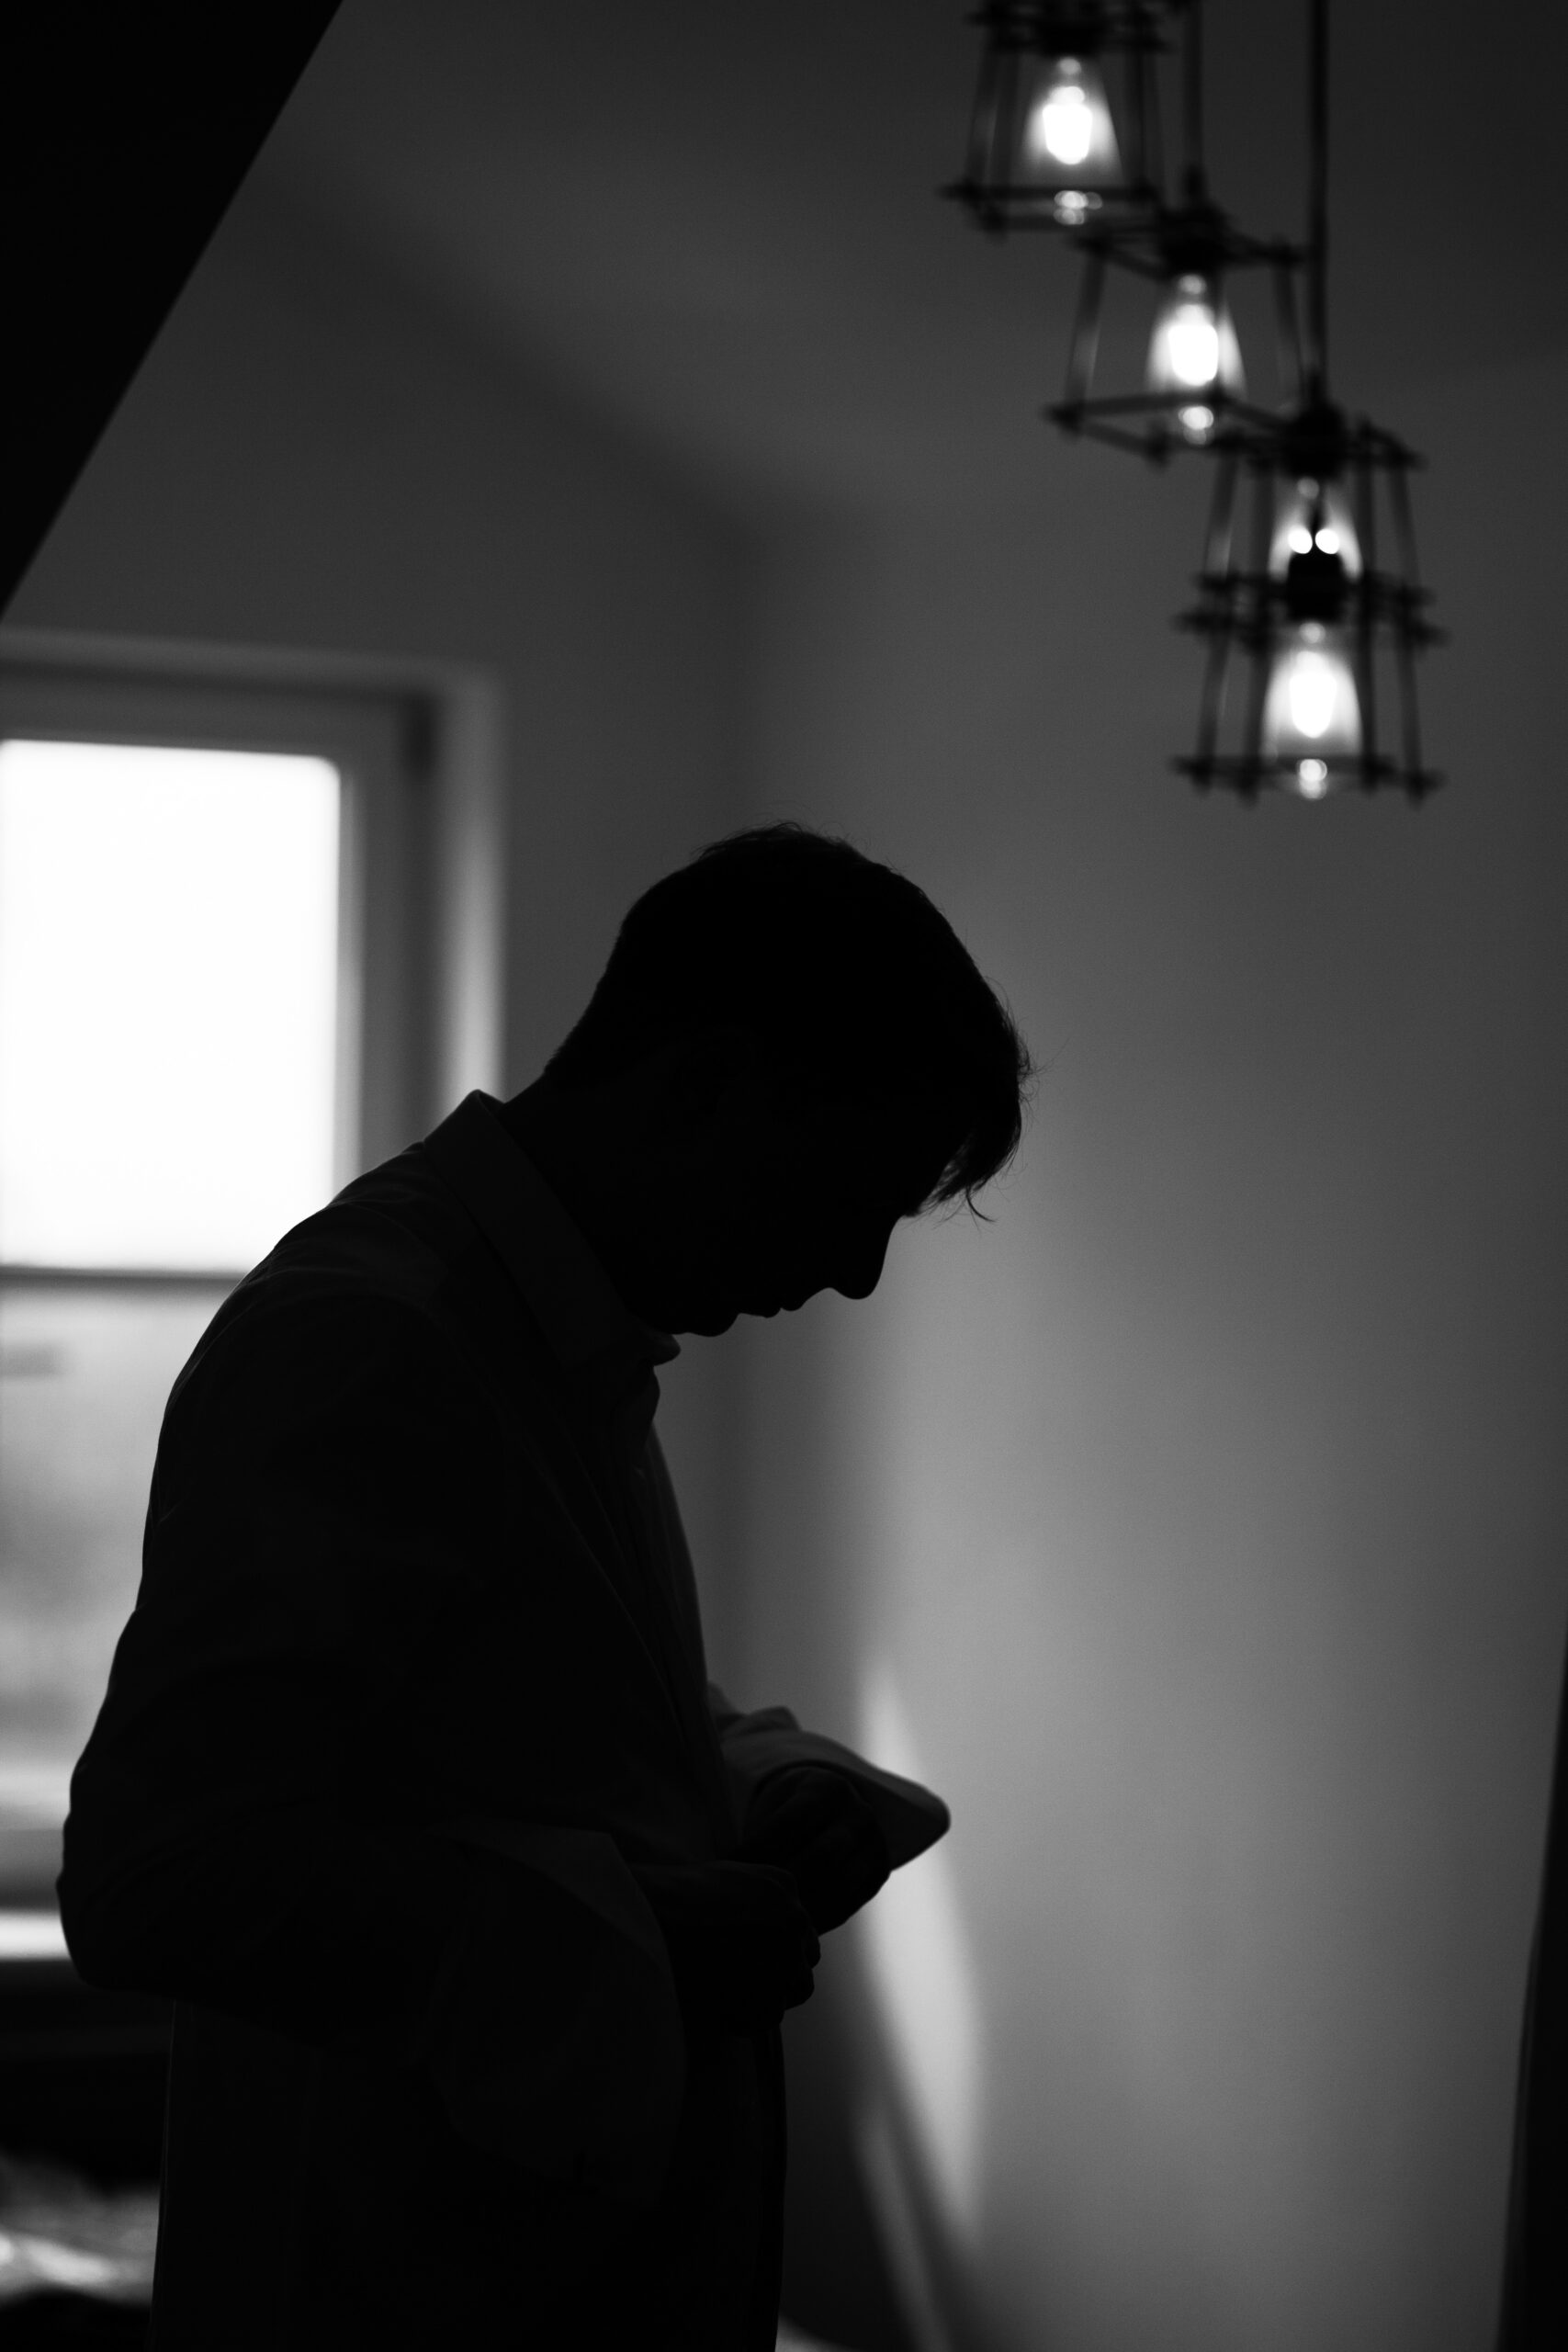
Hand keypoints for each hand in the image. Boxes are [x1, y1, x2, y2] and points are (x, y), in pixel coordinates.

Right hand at [634, 1860, 819, 2037]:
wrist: (652, 1921)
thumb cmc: (671, 1900)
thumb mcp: (723, 1880)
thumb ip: (752, 1900)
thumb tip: (754, 1930)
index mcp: (783, 1886)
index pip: (797, 1924)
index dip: (776, 1944)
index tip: (753, 1956)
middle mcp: (794, 1919)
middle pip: (804, 1956)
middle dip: (782, 1971)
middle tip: (746, 1982)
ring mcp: (787, 1958)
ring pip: (795, 1989)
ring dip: (767, 1996)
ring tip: (727, 1993)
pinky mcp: (773, 1996)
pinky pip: (768, 2017)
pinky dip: (745, 2018)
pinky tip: (714, 2004)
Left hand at [739, 1767, 891, 1934]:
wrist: (836, 1809)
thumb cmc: (789, 1811)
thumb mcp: (777, 1804)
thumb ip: (756, 1832)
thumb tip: (715, 1868)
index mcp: (826, 1789)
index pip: (788, 1825)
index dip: (755, 1852)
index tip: (725, 1872)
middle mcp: (857, 1814)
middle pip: (818, 1859)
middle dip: (781, 1885)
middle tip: (748, 1905)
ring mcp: (874, 1845)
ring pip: (837, 1886)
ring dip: (801, 1908)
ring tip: (766, 1922)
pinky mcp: (877, 1873)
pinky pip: (847, 1904)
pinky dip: (816, 1920)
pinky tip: (788, 1929)